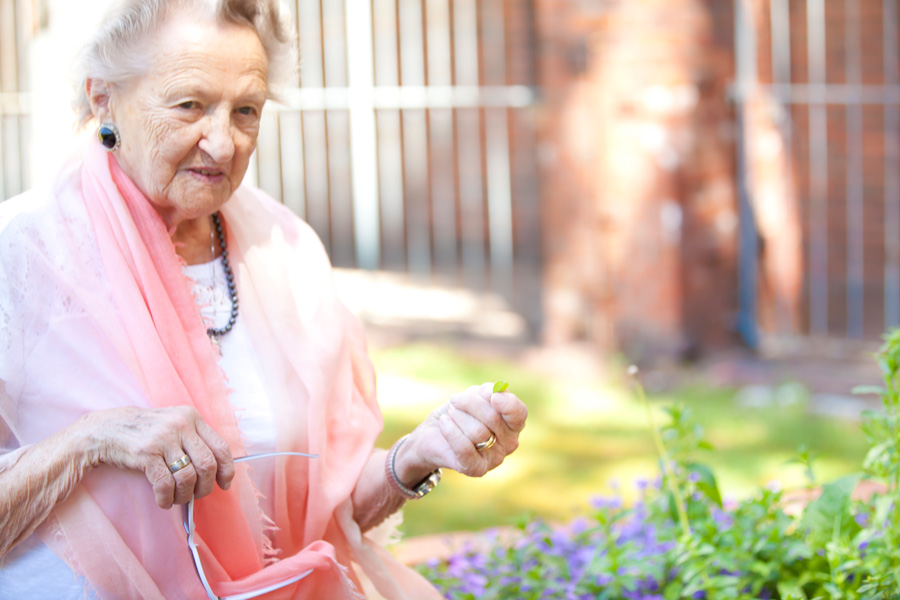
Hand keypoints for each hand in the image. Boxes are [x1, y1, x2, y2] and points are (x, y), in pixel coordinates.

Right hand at [78, 406, 234, 508]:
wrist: (106, 430)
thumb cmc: (145, 433)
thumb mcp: (174, 426)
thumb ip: (194, 441)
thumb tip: (217, 471)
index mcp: (192, 417)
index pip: (220, 447)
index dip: (226, 470)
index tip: (224, 484)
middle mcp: (181, 425)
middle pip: (207, 465)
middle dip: (204, 487)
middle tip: (196, 495)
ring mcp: (164, 438)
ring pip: (188, 477)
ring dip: (184, 495)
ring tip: (176, 499)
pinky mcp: (147, 453)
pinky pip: (165, 484)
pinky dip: (166, 498)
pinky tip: (163, 501)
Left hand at [396, 383, 527, 480]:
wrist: (432, 435)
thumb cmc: (457, 412)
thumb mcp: (472, 395)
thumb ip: (488, 393)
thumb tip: (499, 391)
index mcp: (513, 423)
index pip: (518, 413)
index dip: (507, 403)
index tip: (493, 396)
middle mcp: (509, 443)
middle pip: (494, 418)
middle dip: (470, 403)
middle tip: (455, 400)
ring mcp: (495, 459)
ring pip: (477, 432)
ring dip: (458, 417)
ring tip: (451, 416)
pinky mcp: (477, 469)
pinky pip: (465, 448)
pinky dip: (451, 431)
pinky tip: (444, 422)